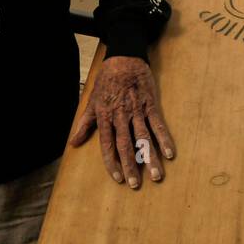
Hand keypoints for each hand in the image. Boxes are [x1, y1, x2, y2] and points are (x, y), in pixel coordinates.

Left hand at [69, 56, 173, 188]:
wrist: (123, 58)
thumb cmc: (106, 81)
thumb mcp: (91, 101)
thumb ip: (84, 124)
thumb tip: (73, 143)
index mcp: (105, 116)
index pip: (107, 144)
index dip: (112, 162)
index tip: (117, 178)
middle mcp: (121, 116)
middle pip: (126, 145)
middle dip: (131, 166)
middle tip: (136, 184)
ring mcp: (137, 110)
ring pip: (144, 137)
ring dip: (150, 157)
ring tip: (156, 175)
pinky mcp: (150, 104)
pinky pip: (158, 124)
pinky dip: (164, 139)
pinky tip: (170, 153)